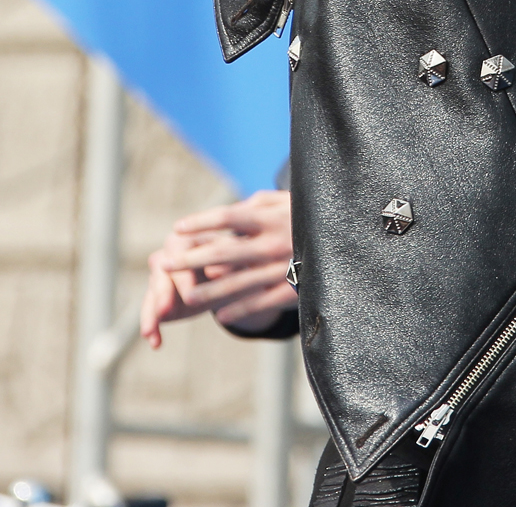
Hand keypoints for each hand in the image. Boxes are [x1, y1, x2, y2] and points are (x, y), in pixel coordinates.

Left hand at [140, 189, 296, 348]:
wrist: (348, 237)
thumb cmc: (312, 213)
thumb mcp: (288, 201)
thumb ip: (258, 204)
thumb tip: (229, 212)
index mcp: (271, 217)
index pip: (229, 218)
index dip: (202, 222)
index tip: (178, 228)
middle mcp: (274, 242)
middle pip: (225, 252)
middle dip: (193, 258)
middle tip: (167, 263)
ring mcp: (282, 267)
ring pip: (239, 283)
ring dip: (210, 291)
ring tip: (186, 296)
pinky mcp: (293, 288)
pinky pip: (261, 302)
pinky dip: (240, 309)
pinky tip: (220, 315)